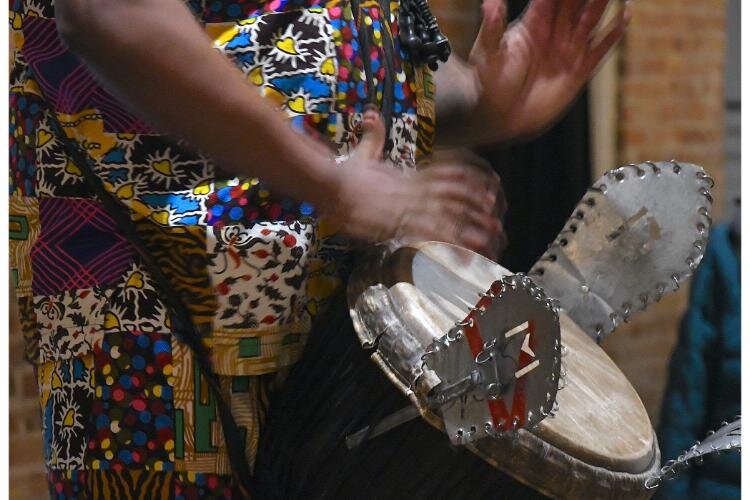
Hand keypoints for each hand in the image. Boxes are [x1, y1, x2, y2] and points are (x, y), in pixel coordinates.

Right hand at [330, 109, 505, 259]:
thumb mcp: (362, 153)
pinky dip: (446, 245)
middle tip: (499, 226)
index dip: (473, 183)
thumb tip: (372, 115)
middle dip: (478, 211)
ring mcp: (408, 205)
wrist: (328, 183)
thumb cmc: (344, 173)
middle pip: (456, 197)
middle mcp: (415, 189)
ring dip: (470, 231)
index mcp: (411, 176)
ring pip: (448, 217)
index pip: (450, 173)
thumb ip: (373, 137)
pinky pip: (427, 235)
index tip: (491, 194)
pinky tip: (460, 257)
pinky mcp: (397, 222)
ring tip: (490, 244)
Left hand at [470, 0, 630, 141]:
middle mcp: (554, 31)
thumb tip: (490, 2)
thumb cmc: (489, 85)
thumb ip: (492, 27)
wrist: (502, 118)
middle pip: (576, 1)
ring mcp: (568, 49)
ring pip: (592, 18)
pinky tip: (625, 14)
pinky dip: (614, 32)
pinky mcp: (579, 70)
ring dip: (603, 2)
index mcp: (533, 23)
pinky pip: (600, 48)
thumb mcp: (487, 54)